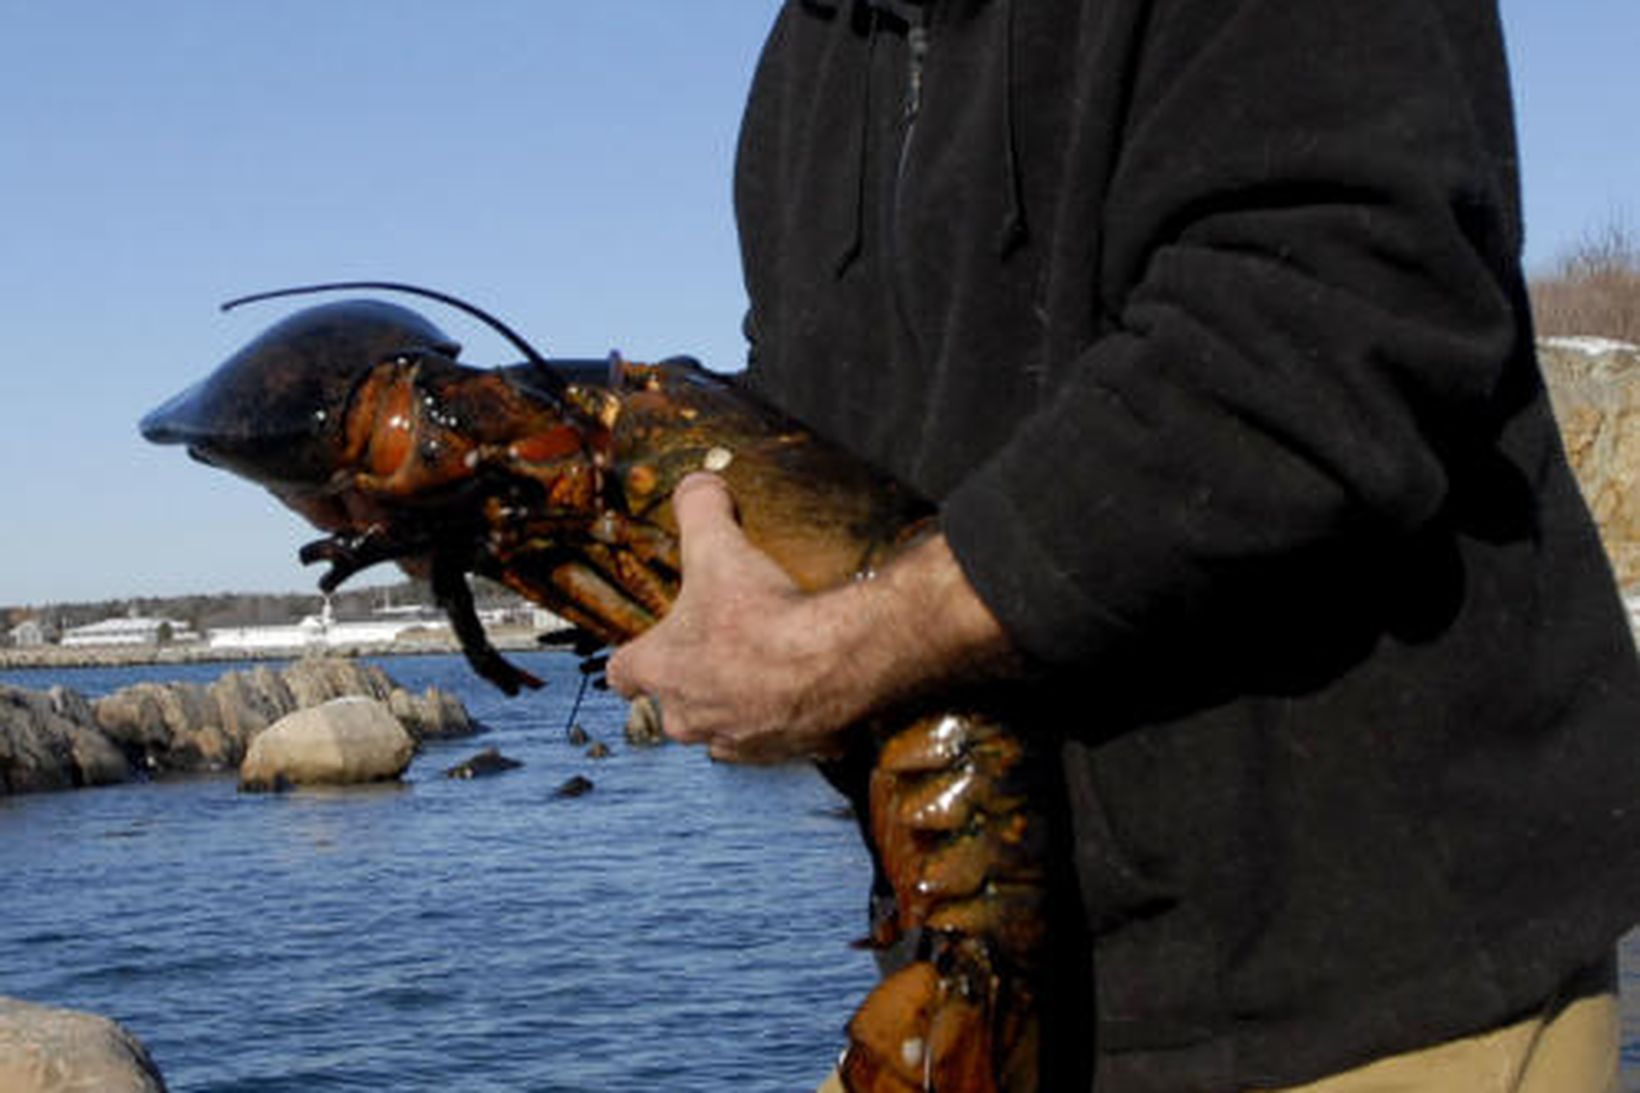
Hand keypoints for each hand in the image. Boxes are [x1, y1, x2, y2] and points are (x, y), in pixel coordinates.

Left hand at [605, 473, 862, 761]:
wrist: (833, 661)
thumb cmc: (763, 615)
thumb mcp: (718, 544)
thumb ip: (698, 507)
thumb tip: (696, 484)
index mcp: (661, 670)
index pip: (622, 674)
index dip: (638, 655)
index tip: (656, 643)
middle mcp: (688, 715)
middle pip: (671, 707)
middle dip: (691, 682)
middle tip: (722, 649)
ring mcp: (735, 739)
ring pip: (720, 729)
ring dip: (734, 706)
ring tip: (764, 670)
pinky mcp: (781, 752)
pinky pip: (772, 741)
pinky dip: (783, 721)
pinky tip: (802, 690)